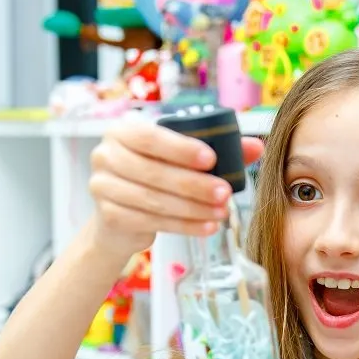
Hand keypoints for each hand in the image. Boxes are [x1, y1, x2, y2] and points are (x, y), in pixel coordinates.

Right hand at [88, 117, 263, 256]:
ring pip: (154, 200)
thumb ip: (217, 149)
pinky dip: (184, 226)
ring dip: (193, 208)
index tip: (212, 159)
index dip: (181, 148)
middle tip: (225, 193)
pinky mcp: (110, 216)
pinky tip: (206, 227)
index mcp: (122, 131)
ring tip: (221, 212)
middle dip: (194, 185)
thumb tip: (256, 147)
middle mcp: (106, 155)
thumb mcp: (180, 159)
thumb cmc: (154, 179)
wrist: (120, 217)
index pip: (151, 137)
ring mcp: (103, 186)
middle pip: (154, 172)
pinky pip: (152, 222)